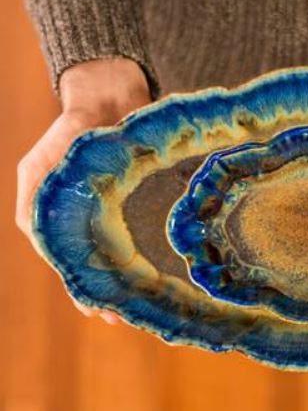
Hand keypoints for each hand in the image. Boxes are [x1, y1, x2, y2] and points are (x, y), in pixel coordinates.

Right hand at [16, 58, 151, 323]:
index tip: (100, 313)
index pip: (73, 264)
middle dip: (113, 291)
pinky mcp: (149, 195)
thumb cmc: (70, 131)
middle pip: (103, 264)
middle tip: (129, 315)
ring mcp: (124, 209)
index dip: (84, 290)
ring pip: (130, 250)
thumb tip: (35, 238)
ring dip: (135, 276)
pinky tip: (169, 262)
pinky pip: (155, 225)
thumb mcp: (40, 168)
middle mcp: (95, 219)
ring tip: (147, 299)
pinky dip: (157, 245)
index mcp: (66, 219)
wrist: (108, 95)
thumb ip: (33, 204)